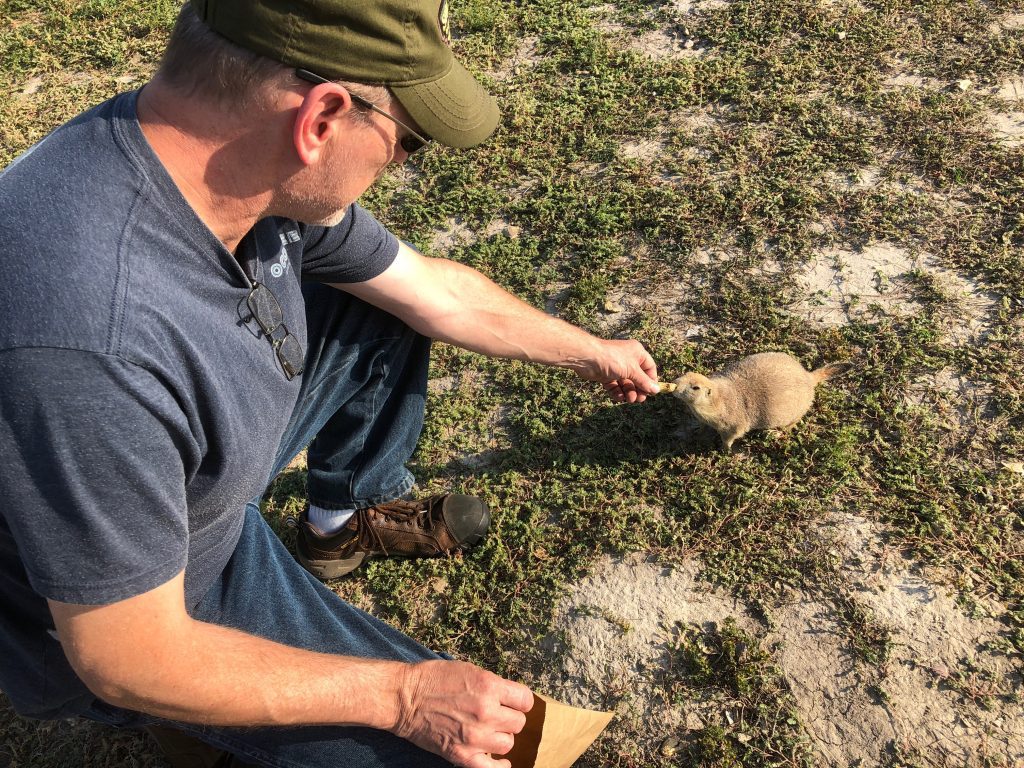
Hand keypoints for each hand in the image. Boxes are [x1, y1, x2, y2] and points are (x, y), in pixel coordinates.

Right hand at [393, 660, 533, 767]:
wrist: (405, 698)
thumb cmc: (434, 679)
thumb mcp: (468, 670)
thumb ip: (493, 684)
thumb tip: (511, 697)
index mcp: (489, 686)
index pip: (525, 700)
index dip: (519, 701)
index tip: (513, 702)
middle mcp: (486, 712)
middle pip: (518, 723)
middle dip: (509, 718)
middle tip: (496, 716)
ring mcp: (475, 736)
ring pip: (508, 744)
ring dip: (501, 737)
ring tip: (489, 732)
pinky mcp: (462, 755)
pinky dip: (500, 766)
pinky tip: (499, 760)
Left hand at [576, 339, 659, 402]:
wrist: (587, 358)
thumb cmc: (612, 359)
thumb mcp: (632, 370)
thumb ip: (644, 381)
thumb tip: (656, 390)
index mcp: (637, 353)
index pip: (649, 367)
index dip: (651, 380)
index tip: (651, 392)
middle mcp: (628, 359)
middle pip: (638, 377)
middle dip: (638, 389)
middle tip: (639, 399)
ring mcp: (616, 367)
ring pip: (626, 383)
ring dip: (628, 392)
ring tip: (629, 399)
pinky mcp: (606, 375)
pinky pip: (615, 385)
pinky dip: (617, 392)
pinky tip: (618, 397)